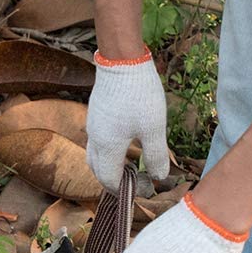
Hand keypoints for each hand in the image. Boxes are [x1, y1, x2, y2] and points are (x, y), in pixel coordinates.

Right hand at [86, 50, 169, 192]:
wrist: (121, 61)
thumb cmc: (139, 95)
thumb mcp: (153, 128)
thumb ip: (156, 155)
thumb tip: (159, 178)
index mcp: (108, 148)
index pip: (109, 180)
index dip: (122, 190)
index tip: (139, 191)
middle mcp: (95, 140)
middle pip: (97, 170)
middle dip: (112, 181)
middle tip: (131, 183)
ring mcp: (93, 126)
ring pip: (94, 156)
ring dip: (107, 166)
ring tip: (127, 165)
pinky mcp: (95, 114)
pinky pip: (96, 141)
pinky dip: (106, 151)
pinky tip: (122, 142)